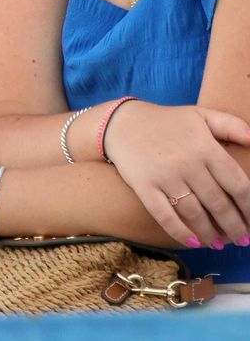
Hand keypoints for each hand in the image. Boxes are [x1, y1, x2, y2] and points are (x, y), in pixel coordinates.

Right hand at [102, 101, 249, 248]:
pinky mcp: (144, 187)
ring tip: (220, 244)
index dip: (249, 208)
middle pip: (218, 204)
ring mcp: (165, 177)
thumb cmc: (167, 121)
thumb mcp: (201, 114)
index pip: (238, 185)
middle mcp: (188, 164)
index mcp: (206, 148)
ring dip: (211, 233)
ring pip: (194, 214)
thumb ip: (232, 125)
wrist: (121, 122)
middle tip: (241, 239)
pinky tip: (194, 242)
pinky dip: (180, 232)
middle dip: (233, 226)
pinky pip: (165, 215)